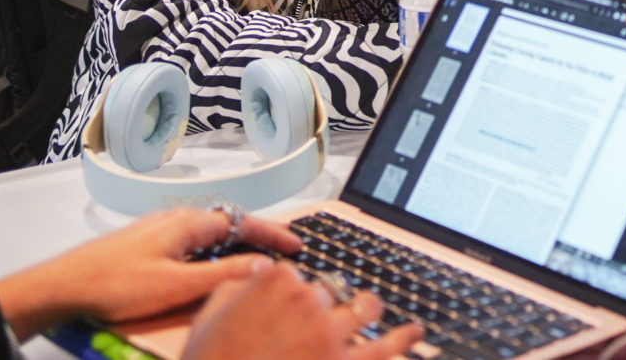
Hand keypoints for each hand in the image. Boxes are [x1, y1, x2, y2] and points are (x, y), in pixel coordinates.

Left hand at [0, 207, 305, 337]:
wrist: (63, 286)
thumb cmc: (116, 284)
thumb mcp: (176, 286)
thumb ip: (222, 275)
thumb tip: (262, 267)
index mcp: (189, 224)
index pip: (244, 222)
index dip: (274, 235)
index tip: (297, 246)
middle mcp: (177, 219)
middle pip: (229, 224)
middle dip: (258, 238)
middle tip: (281, 256)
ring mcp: (160, 230)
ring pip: (210, 234)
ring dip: (235, 247)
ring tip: (253, 265)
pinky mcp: (147, 244)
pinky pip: (192, 243)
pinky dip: (213, 253)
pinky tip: (209, 271)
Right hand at [185, 260, 422, 359]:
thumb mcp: (210, 316)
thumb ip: (237, 287)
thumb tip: (256, 276)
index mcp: (277, 281)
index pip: (297, 275)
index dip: (290, 294)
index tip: (281, 310)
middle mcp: (310, 301)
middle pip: (329, 294)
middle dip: (321, 309)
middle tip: (308, 326)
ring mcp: (331, 333)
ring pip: (364, 310)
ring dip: (368, 309)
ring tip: (371, 309)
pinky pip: (383, 349)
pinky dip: (403, 338)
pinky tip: (415, 331)